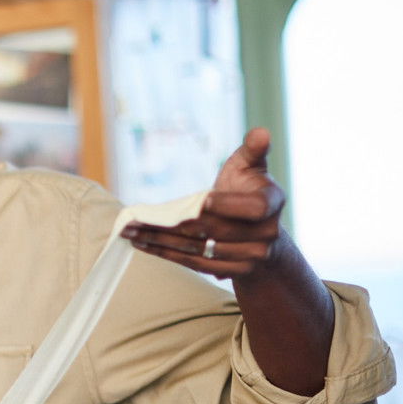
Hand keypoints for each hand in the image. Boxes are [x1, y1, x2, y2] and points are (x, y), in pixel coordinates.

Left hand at [120, 128, 285, 280]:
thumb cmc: (249, 191)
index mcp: (272, 204)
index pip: (253, 208)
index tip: (201, 201)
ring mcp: (250, 257)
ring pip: (199, 249)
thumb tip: (260, 132)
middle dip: (175, 224)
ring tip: (131, 231)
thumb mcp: (251, 167)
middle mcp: (266, 234)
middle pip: (215, 231)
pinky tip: (143, 244)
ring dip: (161, 241)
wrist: (259, 233)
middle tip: (138, 218)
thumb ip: (253, 150)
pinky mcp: (232, 271)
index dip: (227, 205)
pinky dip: (167, 254)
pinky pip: (195, 263)